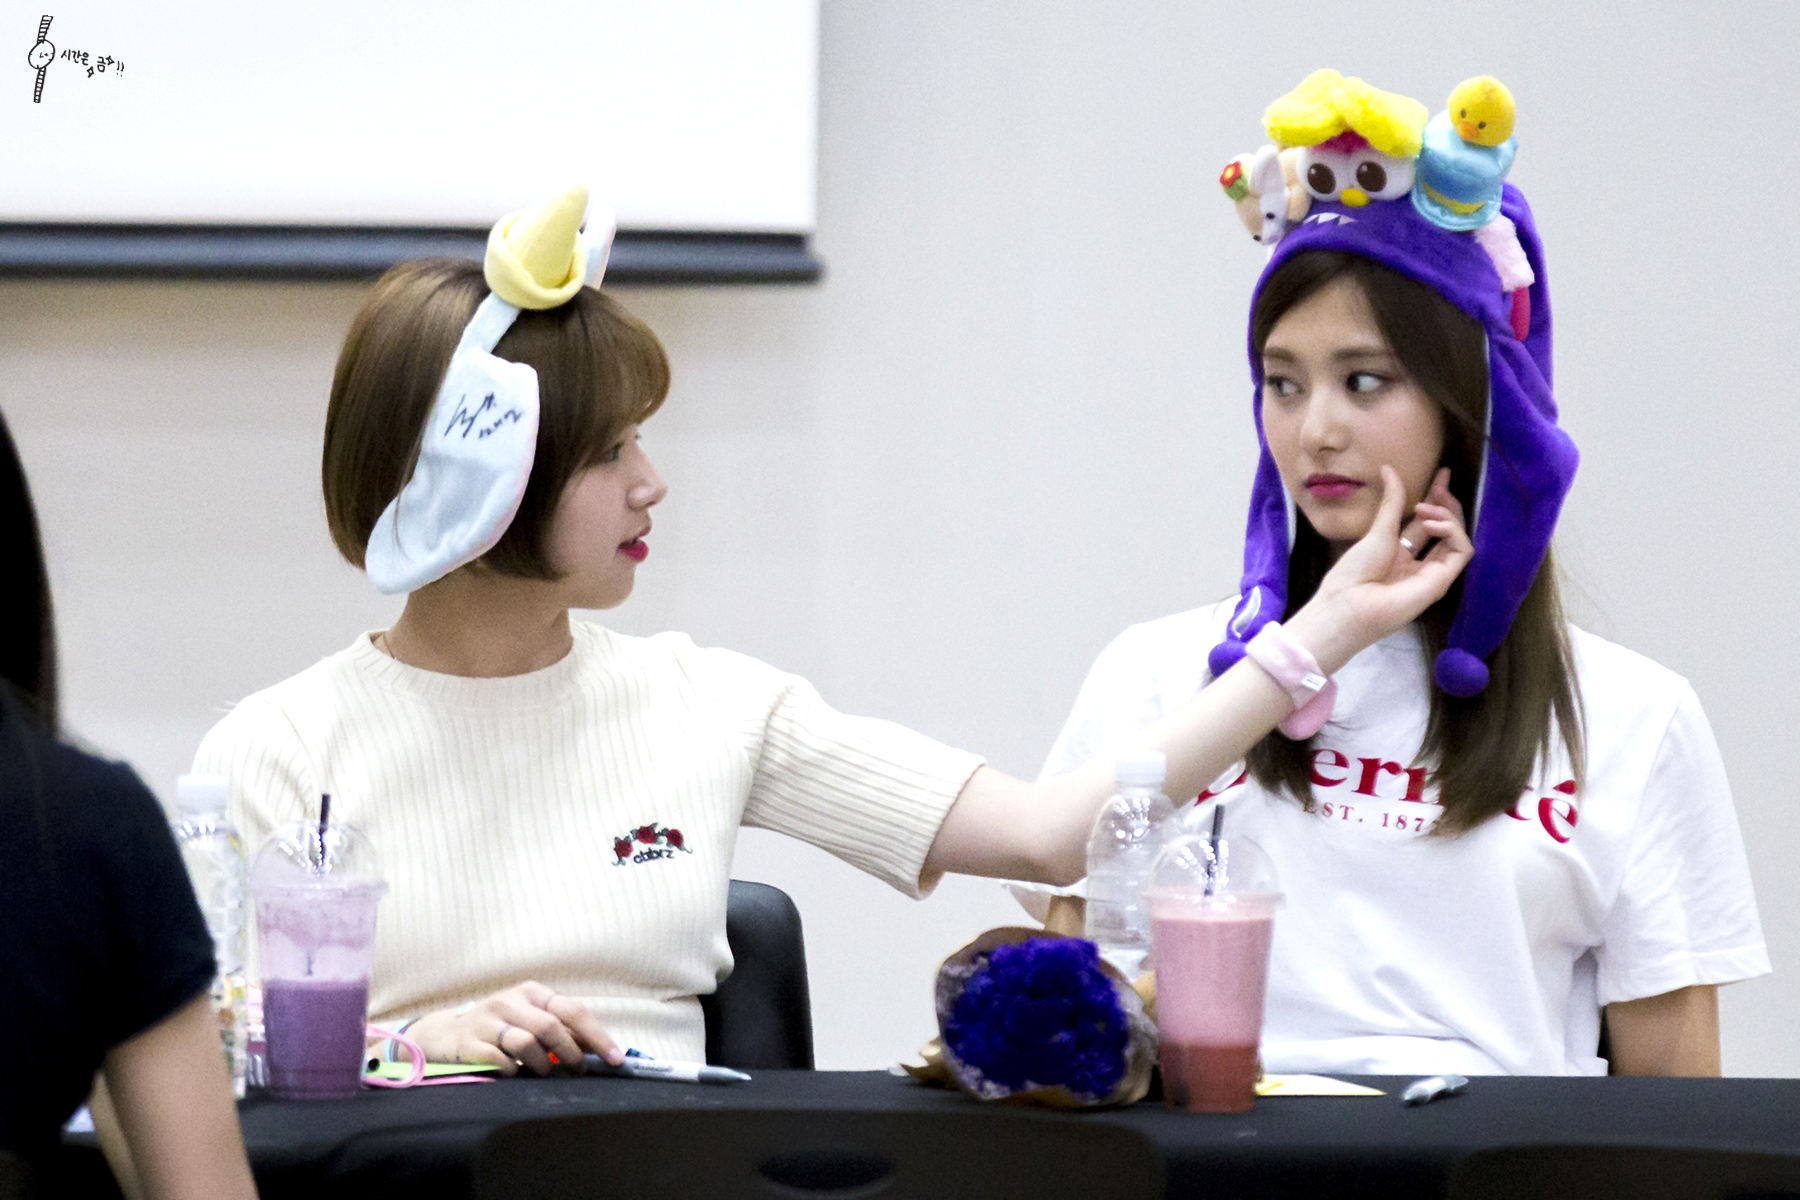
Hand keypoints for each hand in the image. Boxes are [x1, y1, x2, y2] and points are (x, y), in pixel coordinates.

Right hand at [406, 981, 622, 1076]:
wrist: (445, 1034)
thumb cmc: (498, 1027)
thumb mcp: (528, 1018)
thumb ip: (559, 1028)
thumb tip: (597, 1048)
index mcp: (531, 992)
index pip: (573, 1010)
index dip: (597, 1036)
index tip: (615, 1058)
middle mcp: (510, 1001)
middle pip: (551, 1026)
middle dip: (571, 1052)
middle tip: (578, 1070)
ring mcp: (487, 1021)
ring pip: (526, 1042)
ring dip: (542, 1064)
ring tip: (545, 1073)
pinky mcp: (470, 1043)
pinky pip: (500, 1059)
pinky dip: (514, 1070)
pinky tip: (515, 1072)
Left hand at [1288, 466, 1471, 671]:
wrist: (1349, 604)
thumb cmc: (1355, 571)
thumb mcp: (1377, 530)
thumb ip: (1391, 502)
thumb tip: (1388, 469)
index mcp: (1399, 553)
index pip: (1426, 522)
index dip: (1435, 498)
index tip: (1440, 474)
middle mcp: (1418, 563)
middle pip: (1444, 529)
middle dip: (1446, 502)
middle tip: (1441, 482)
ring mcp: (1432, 573)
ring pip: (1457, 538)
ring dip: (1448, 516)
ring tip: (1428, 506)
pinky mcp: (1442, 581)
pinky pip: (1462, 551)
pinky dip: (1454, 532)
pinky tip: (1433, 523)